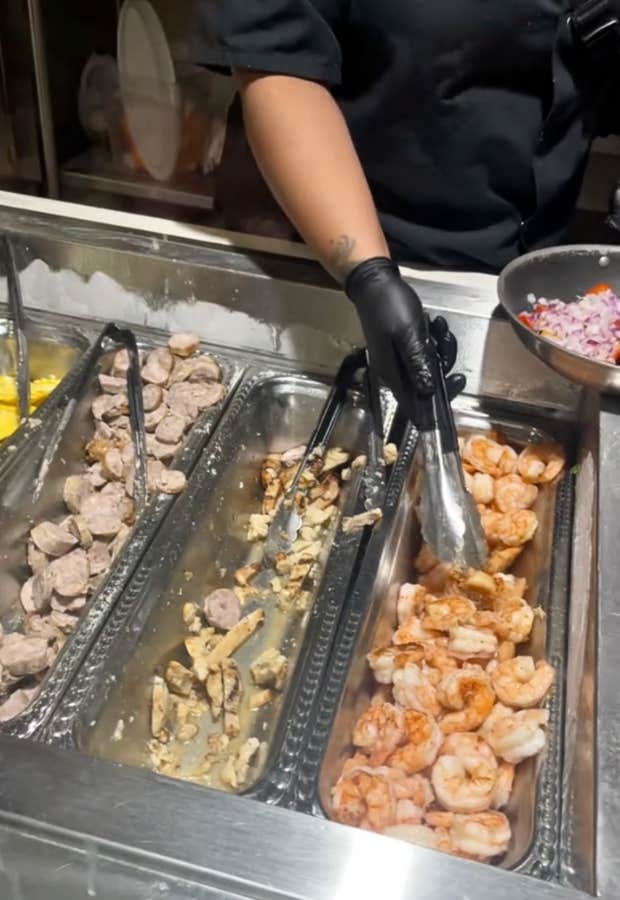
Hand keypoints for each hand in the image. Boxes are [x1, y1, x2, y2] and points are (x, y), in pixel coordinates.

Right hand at [346, 258, 463, 420]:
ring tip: (439, 326)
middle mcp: (395, 371)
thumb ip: (417, 364)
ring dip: (440, 347)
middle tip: (447, 340)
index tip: (457, 382)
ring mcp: (399, 358)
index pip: (414, 403)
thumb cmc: (389, 307)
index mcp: (392, 373)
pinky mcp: (404, 346)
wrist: (375, 282)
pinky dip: (433, 338)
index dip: (436, 402)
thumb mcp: (407, 335)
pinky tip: (434, 322)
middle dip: (443, 362)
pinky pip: (425, 351)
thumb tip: (427, 392)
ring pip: (429, 364)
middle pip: (426, 382)